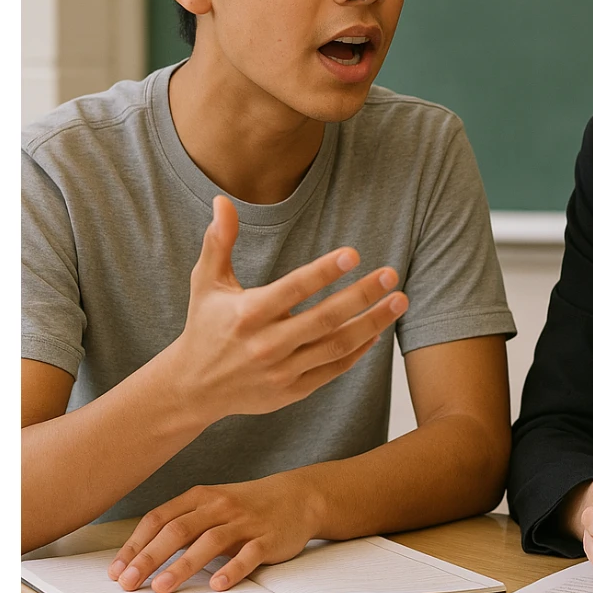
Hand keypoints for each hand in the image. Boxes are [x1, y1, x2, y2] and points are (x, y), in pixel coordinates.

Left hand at [108, 472, 314, 592]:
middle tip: (129, 582)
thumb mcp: (213, 504)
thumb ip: (183, 523)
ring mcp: (245, 521)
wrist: (299, 496)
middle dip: (150, 557)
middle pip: (179, 529)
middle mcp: (221, 506)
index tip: (117, 570)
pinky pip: (249, 554)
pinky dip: (232, 569)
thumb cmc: (247, 506)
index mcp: (202, 496)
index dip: (135, 544)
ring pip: (210, 541)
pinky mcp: (268, 537)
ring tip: (162, 587)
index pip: (160, 518)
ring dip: (183, 565)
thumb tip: (141, 557)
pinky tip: (218, 585)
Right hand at [162, 195, 407, 425]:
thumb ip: (218, 242)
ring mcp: (281, 371)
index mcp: (247, 314)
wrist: (194, 388)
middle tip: (391, 274)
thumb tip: (222, 201)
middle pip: (324, 318)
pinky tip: (378, 331)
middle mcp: (266, 345)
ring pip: (336, 346)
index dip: (324, 272)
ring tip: (399, 300)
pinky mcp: (292, 391)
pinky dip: (358, 351)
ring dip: (372, 323)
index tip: (354, 254)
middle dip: (362, 296)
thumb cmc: (205, 326)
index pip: (293, 289)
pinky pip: (334, 370)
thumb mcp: (206, 283)